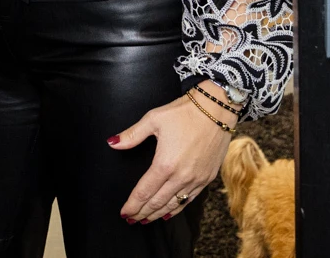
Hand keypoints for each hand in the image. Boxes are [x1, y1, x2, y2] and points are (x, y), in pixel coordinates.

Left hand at [108, 84, 233, 223]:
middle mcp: (181, 176)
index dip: (133, 204)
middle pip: (158, 202)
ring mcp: (196, 179)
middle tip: (132, 219)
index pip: (144, 192)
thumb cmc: (184, 113)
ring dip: (159, 214)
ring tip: (147, 219)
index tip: (124, 212)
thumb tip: (112, 142)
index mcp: (165, 164)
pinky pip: (190, 199)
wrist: (217, 110)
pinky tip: (170, 211)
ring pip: (174, 204)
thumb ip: (132, 135)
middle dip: (143, 213)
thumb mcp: (153, 119)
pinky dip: (178, 208)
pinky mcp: (207, 178)